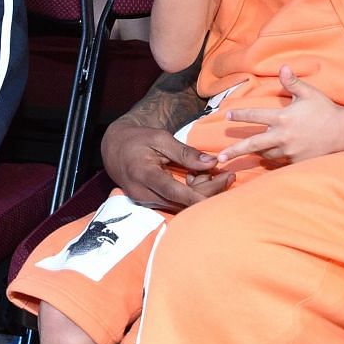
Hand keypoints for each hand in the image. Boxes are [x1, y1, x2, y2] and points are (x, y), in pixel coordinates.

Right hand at [101, 123, 230, 210]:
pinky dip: (190, 194)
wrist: (114, 149)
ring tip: (214, 175)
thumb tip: (212, 162)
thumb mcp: (161, 138)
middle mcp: (143, 193)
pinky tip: (198, 179)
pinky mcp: (150, 203)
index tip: (223, 187)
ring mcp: (145, 201)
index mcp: (143, 174)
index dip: (199, 195)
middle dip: (208, 191)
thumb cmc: (138, 139)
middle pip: (181, 201)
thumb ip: (185, 152)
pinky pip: (175, 203)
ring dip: (200, 193)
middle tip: (229, 176)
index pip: (174, 191)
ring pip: (180, 205)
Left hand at [214, 67, 343, 164]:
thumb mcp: (310, 93)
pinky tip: (273, 156)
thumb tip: (282, 67)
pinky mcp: (297, 161)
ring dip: (258, 152)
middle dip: (234, 151)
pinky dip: (275, 158)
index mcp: (283, 117)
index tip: (227, 116)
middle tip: (219, 157)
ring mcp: (290, 151)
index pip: (255, 115)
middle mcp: (283, 136)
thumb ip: (293, 82)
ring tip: (251, 152)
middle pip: (253, 144)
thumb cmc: (326, 111)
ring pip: (267, 154)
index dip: (240, 115)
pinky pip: (281, 161)